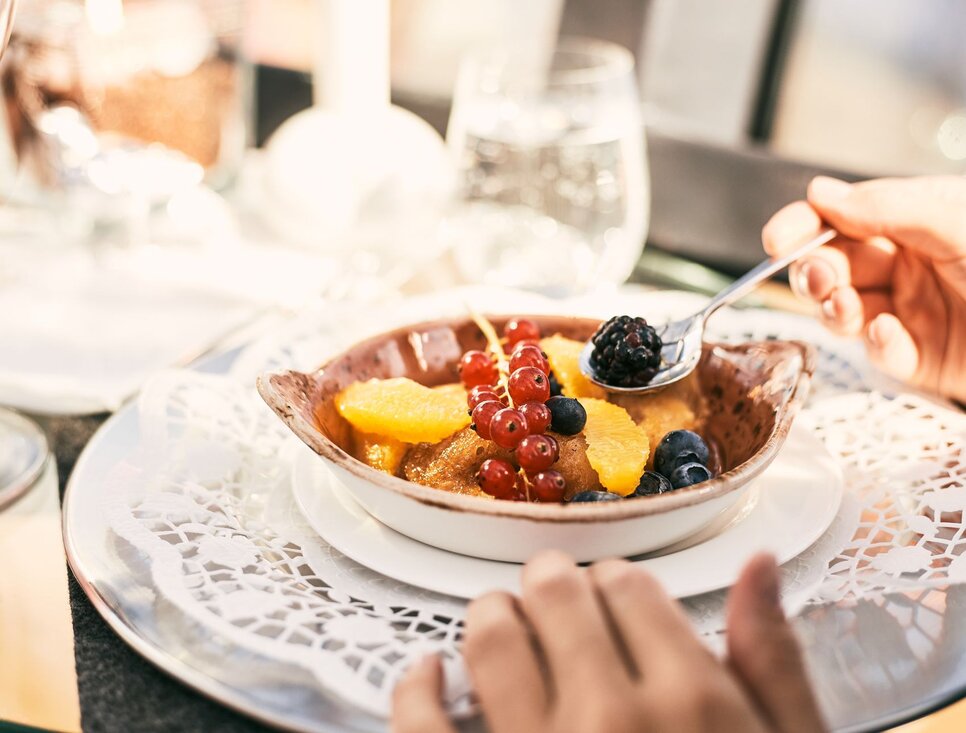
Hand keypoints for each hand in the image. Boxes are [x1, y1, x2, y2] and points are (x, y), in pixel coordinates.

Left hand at [392, 552, 824, 732]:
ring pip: (491, 638)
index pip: (630, 589)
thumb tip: (757, 567)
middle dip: (552, 583)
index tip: (610, 592)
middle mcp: (612, 721)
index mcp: (693, 706)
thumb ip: (772, 664)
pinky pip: (422, 722)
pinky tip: (427, 675)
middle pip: (557, 596)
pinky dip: (416, 686)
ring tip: (499, 619)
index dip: (616, 581)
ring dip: (491, 614)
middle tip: (549, 590)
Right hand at [763, 175, 965, 402]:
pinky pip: (883, 353)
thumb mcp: (958, 221)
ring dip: (836, 309)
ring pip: (848, 311)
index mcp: (920, 222)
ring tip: (844, 308)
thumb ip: (889, 206)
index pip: (847, 218)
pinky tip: (890, 335)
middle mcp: (913, 266)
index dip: (807, 225)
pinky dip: (878, 346)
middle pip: (838, 265)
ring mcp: (916, 313)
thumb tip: (822, 194)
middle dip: (816, 271)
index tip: (778, 239)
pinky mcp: (924, 361)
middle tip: (816, 279)